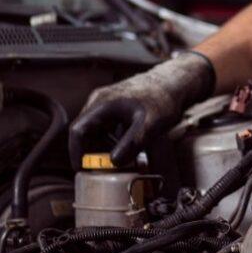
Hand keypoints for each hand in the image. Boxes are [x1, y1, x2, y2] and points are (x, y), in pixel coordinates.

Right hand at [68, 51, 214, 167]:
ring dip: (101, 148)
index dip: (76, 153)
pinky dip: (110, 141)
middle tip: (102, 170)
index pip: (77, 131)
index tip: (82, 170)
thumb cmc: (163, 98)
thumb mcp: (150, 124)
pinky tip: (125, 150)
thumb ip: (132, 142)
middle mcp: (100, 102)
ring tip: (116, 162)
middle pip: (84, 132)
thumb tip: (114, 162)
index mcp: (102, 103)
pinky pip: (105, 128)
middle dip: (90, 153)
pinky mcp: (115, 108)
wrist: (174, 82)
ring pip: (94, 131)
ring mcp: (106, 103)